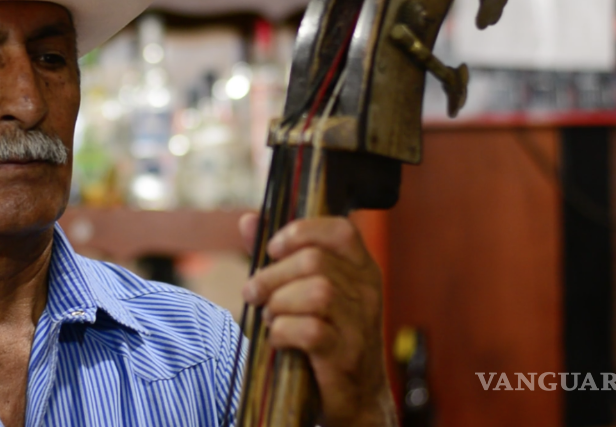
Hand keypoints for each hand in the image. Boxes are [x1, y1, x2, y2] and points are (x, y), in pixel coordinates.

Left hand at [240, 213, 396, 426]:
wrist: (356, 396)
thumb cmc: (327, 336)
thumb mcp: (307, 291)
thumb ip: (278, 256)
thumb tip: (248, 219)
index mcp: (361, 269)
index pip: (341, 230)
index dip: (302, 232)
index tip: (274, 249)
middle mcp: (367, 291)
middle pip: (315, 261)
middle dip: (273, 275)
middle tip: (255, 294)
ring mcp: (360, 323)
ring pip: (316, 292)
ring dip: (279, 304)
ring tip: (271, 317)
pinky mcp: (346, 354)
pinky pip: (311, 331)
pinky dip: (283, 332)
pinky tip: (278, 339)